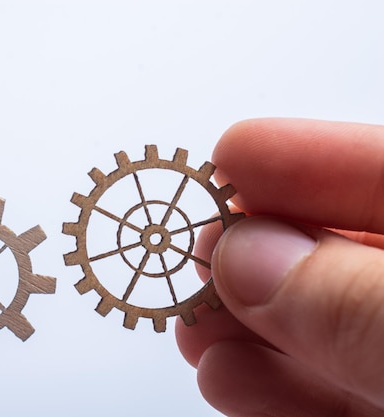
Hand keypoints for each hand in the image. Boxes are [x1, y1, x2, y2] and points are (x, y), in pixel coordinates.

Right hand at [176, 118, 383, 415]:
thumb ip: (358, 300)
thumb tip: (250, 257)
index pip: (383, 174)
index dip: (305, 161)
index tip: (232, 156)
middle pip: (349, 250)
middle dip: (261, 250)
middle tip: (202, 248)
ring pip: (334, 330)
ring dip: (250, 325)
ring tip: (195, 324)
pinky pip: (339, 398)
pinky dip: (277, 387)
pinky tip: (230, 376)